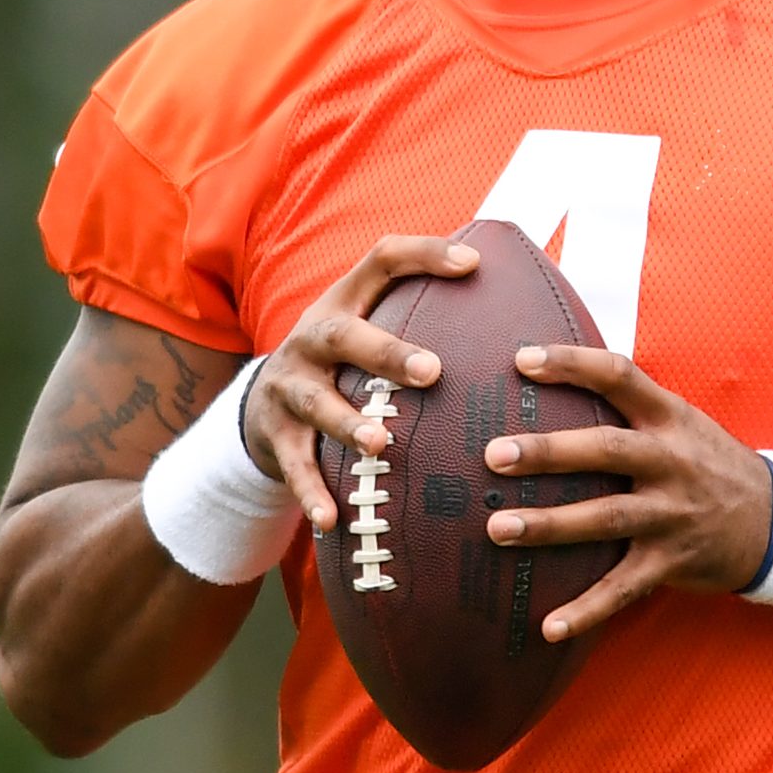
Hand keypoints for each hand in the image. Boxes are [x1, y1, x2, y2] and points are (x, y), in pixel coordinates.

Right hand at [243, 234, 479, 531]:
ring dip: (347, 423)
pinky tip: (332, 517)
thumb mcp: (367, 322)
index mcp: (343, 301)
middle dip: (386, 352)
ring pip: (317, 402)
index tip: (474, 264)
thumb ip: (421, 307)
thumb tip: (510, 284)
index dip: (425, 255)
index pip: (383, 260)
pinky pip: (295, 466)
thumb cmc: (344, 360)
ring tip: (380, 443)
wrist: (262, 401)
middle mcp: (312, 337)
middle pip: (343, 334)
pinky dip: (312, 492)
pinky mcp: (276, 435)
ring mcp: (289, 386)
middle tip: (433, 371)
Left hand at [482, 344, 772, 641]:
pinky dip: (587, 610)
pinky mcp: (672, 561)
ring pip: (606, 517)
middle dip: (549, 453)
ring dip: (551, 525)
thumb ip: (628, 405)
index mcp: (669, 418)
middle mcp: (671, 461)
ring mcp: (672, 513)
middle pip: (606, 449)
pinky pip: (624, 588)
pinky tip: (549, 627)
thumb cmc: (707, 462)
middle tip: (495, 455)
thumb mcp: (681, 421)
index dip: (572, 364)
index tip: (523, 359)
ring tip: (498, 528)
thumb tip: (554, 376)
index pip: (620, 376)